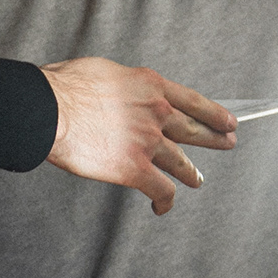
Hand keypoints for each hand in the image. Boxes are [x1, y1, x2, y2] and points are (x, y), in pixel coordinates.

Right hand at [41, 59, 235, 214]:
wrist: (49, 109)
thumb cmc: (65, 87)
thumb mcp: (104, 72)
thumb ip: (122, 87)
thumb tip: (119, 95)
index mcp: (149, 85)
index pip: (192, 100)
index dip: (214, 112)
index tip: (228, 120)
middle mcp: (156, 112)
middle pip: (195, 129)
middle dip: (215, 138)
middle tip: (228, 142)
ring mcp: (148, 142)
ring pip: (181, 162)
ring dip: (191, 173)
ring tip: (197, 180)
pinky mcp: (134, 169)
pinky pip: (161, 189)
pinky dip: (165, 200)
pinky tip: (162, 206)